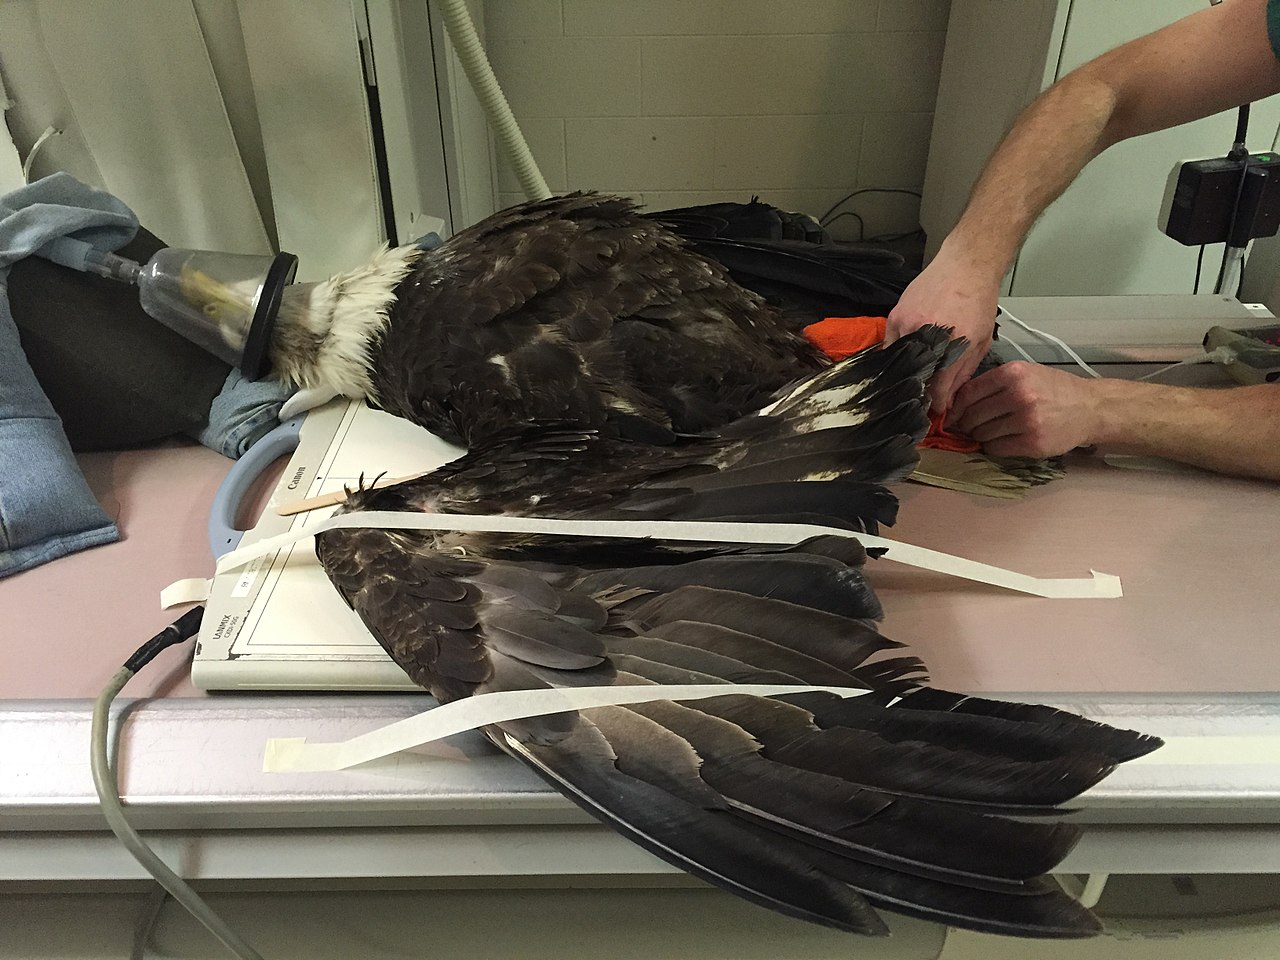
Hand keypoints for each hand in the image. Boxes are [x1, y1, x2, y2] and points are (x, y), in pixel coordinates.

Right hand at [886, 257, 997, 412]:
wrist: (965, 266)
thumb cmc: (978, 302)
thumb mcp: (980, 342)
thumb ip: (962, 374)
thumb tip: (946, 399)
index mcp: (954, 346)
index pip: (937, 389)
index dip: (935, 404)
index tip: (935, 410)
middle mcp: (929, 336)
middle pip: (915, 379)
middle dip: (920, 392)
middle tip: (923, 398)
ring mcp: (908, 326)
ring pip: (899, 363)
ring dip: (907, 373)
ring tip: (914, 377)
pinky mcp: (894, 317)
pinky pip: (889, 346)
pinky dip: (896, 355)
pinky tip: (906, 355)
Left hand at [947, 362, 1102, 458]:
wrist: (1090, 408)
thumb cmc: (1054, 389)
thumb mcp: (1025, 373)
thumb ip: (994, 384)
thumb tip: (956, 402)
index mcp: (1013, 373)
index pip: (968, 393)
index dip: (956, 407)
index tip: (953, 414)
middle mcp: (1018, 395)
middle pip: (973, 415)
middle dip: (966, 424)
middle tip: (970, 427)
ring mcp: (1026, 420)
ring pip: (982, 434)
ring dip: (980, 436)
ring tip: (991, 432)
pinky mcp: (1032, 443)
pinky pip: (996, 449)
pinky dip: (993, 447)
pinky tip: (1003, 441)